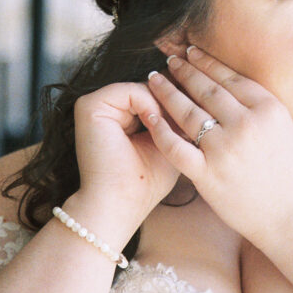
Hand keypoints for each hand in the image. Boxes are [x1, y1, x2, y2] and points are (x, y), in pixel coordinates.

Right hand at [72, 81, 182, 234]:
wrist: (121, 204)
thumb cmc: (147, 182)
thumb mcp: (169, 142)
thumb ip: (176, 118)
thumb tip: (197, 90)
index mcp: (120, 115)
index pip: (155, 94)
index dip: (181, 99)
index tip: (203, 110)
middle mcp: (105, 106)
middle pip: (151, 88)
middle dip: (176, 99)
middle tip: (193, 114)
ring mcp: (94, 104)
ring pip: (144, 88)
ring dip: (164, 105)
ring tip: (171, 127)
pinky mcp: (89, 106)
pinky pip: (131, 90)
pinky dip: (148, 105)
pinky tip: (154, 124)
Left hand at [142, 46, 292, 247]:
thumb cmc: (291, 175)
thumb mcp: (284, 129)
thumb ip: (258, 108)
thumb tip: (231, 86)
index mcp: (268, 109)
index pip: (230, 78)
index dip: (207, 62)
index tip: (191, 52)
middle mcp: (246, 124)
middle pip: (206, 90)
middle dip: (185, 71)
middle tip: (170, 60)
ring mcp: (224, 149)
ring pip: (187, 112)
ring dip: (167, 92)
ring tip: (154, 80)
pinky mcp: (207, 174)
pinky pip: (175, 146)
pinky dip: (159, 129)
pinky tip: (149, 115)